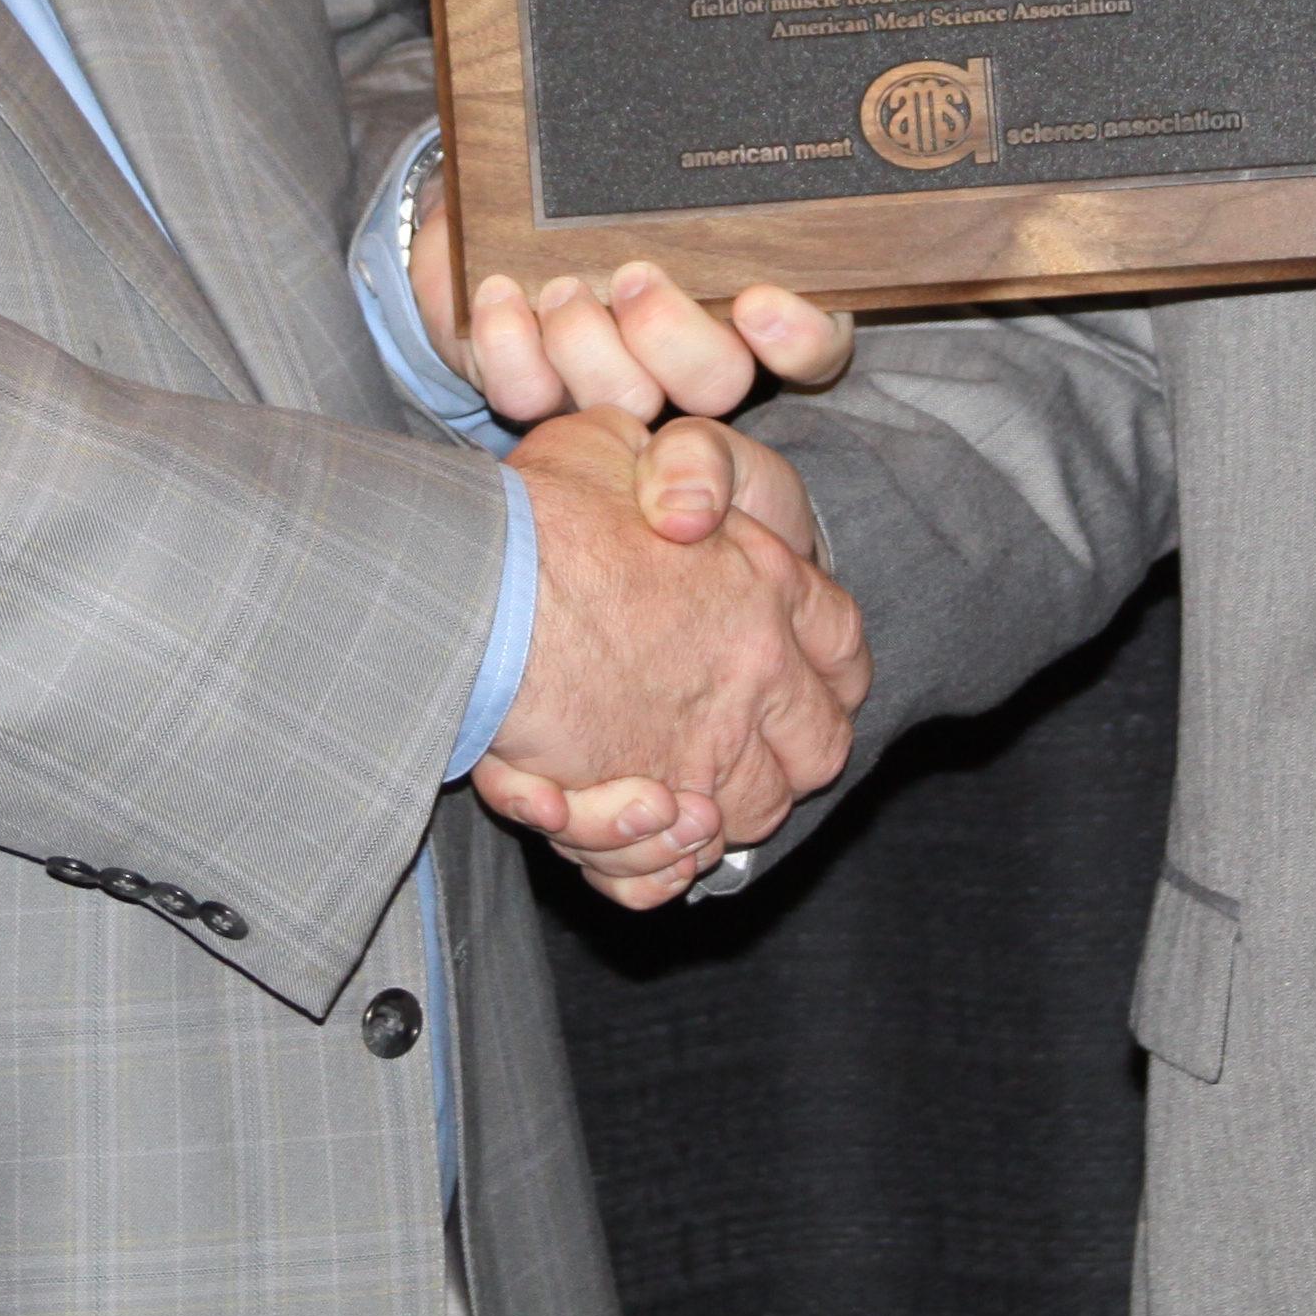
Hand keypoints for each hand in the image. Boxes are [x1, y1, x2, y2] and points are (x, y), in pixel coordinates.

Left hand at [413, 189, 853, 422]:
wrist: (512, 196)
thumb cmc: (615, 174)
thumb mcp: (667, 157)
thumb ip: (698, 152)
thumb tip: (713, 104)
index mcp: (756, 299)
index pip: (815, 347)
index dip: (796, 339)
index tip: (757, 301)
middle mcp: (695, 356)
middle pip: (719, 385)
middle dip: (673, 337)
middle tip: (634, 276)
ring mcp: (617, 379)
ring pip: (627, 398)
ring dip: (588, 344)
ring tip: (560, 285)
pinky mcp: (539, 386)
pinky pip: (527, 395)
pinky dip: (510, 346)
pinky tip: (500, 294)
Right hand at [479, 411, 865, 900]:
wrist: (472, 583)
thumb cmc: (535, 510)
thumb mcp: (610, 445)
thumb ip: (663, 469)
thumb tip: (681, 504)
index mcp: (766, 581)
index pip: (844, 644)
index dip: (826, 667)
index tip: (788, 676)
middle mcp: (755, 673)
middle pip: (819, 748)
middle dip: (780, 755)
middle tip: (718, 742)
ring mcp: (704, 749)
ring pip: (746, 818)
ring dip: (702, 815)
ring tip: (646, 790)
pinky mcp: (639, 813)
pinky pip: (666, 870)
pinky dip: (641, 866)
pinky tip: (603, 820)